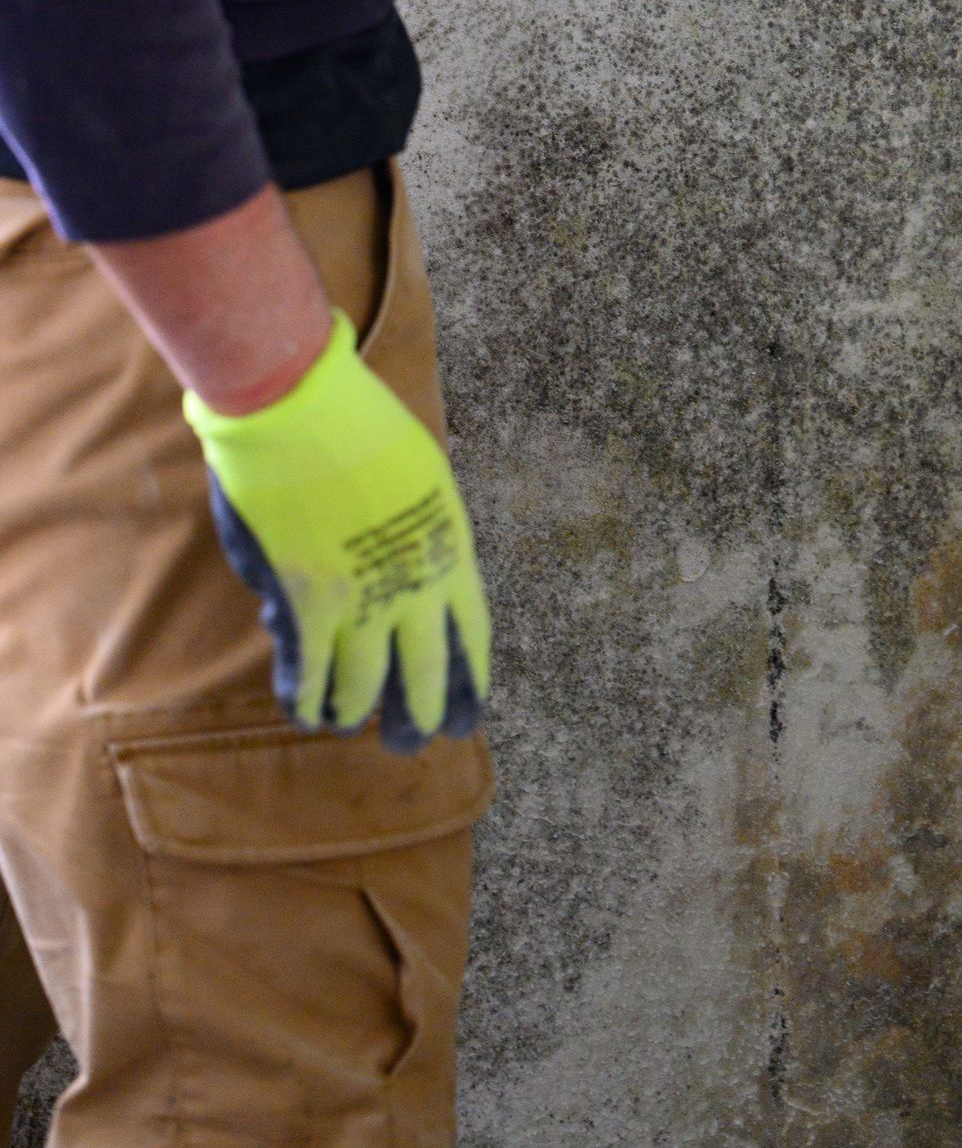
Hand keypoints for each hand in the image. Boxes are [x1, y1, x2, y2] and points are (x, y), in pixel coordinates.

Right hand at [184, 310, 490, 752]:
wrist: (304, 405)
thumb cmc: (358, 426)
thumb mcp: (416, 479)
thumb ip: (412, 537)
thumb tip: (392, 585)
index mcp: (452, 547)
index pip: (472, 633)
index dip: (468, 679)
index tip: (470, 713)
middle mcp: (416, 584)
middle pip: (426, 673)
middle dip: (419, 715)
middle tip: (410, 742)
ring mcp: (363, 597)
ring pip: (364, 683)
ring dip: (353, 710)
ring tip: (343, 725)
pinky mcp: (310, 601)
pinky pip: (310, 669)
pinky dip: (306, 695)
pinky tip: (305, 709)